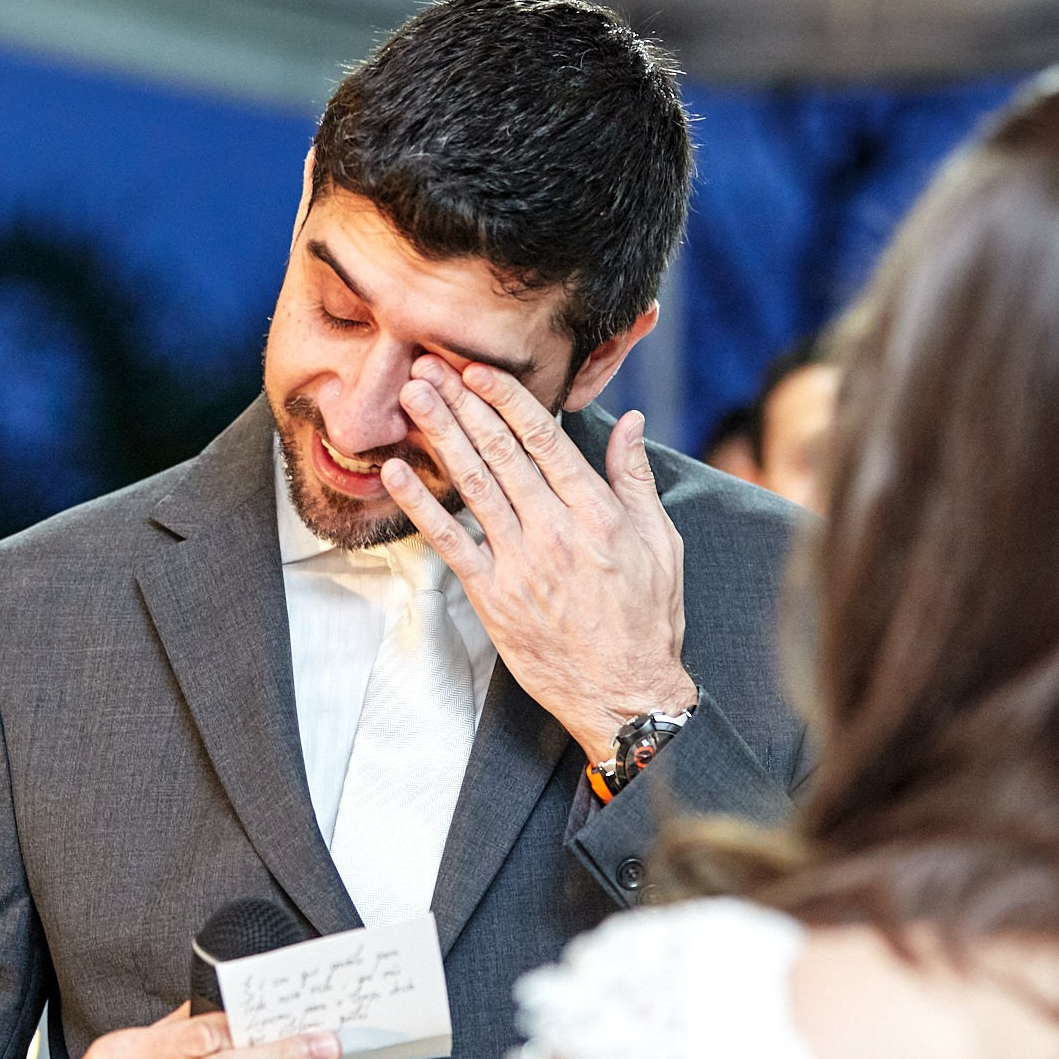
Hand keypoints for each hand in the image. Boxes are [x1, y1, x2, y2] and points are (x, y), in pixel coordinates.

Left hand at [382, 356, 696, 764]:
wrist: (625, 692)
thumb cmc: (646, 619)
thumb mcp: (660, 542)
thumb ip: (636, 480)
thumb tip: (629, 423)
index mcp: (597, 513)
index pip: (545, 440)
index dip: (507, 399)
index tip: (478, 369)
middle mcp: (556, 530)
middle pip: (502, 453)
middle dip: (463, 404)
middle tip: (429, 366)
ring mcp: (521, 564)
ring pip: (474, 486)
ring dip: (441, 436)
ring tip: (413, 398)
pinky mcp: (494, 597)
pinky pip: (450, 543)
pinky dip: (421, 506)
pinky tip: (398, 472)